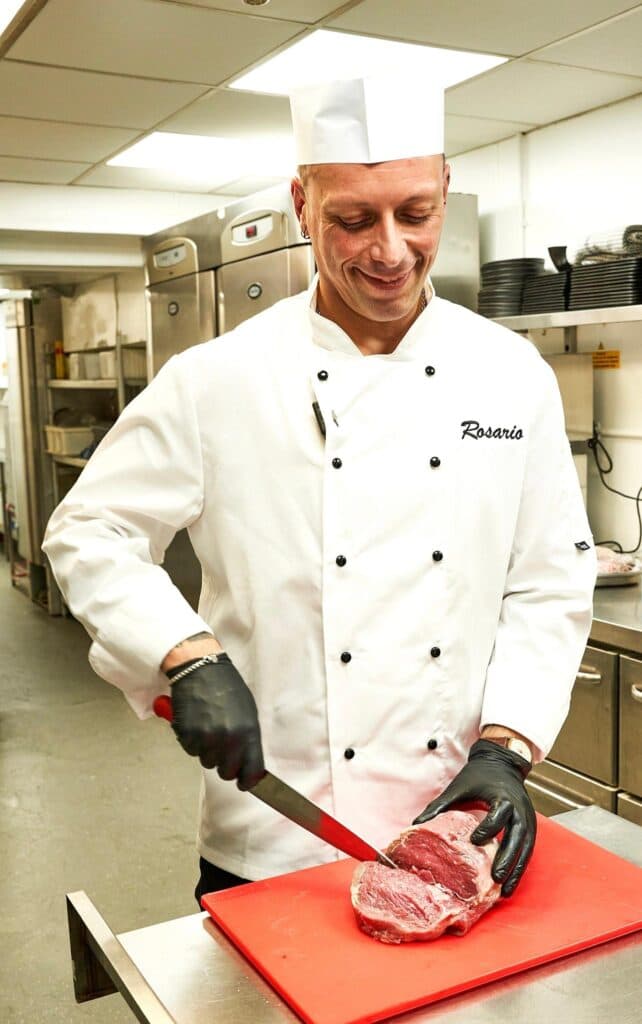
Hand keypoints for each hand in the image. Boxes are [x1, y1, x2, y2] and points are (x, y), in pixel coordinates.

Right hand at [166, 654, 263, 789]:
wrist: (200, 669)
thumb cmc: (227, 688)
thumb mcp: (248, 712)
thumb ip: (249, 739)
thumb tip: (250, 763)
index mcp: (248, 733)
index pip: (251, 772)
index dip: (247, 781)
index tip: (243, 782)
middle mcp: (229, 740)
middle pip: (227, 773)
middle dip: (224, 763)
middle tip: (221, 746)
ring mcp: (207, 739)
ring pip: (207, 762)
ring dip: (207, 750)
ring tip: (208, 726)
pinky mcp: (188, 735)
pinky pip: (191, 751)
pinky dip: (192, 741)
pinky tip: (196, 722)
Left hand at [413, 739, 535, 896]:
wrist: (501, 763)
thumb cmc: (479, 775)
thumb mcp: (459, 787)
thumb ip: (440, 805)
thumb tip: (416, 823)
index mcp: (503, 796)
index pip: (499, 813)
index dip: (489, 827)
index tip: (475, 841)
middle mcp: (519, 809)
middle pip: (517, 835)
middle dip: (507, 858)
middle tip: (495, 878)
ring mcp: (527, 819)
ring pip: (525, 847)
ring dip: (516, 869)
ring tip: (505, 890)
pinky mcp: (529, 827)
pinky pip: (527, 850)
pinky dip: (519, 867)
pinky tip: (510, 885)